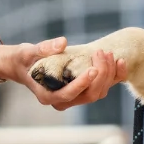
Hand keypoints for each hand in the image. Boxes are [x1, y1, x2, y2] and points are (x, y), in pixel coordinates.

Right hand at [0, 37, 127, 109]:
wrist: (24, 65)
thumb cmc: (25, 59)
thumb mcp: (29, 52)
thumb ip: (44, 49)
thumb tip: (62, 43)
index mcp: (48, 96)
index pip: (69, 94)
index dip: (82, 84)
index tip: (92, 70)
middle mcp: (63, 101)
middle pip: (89, 95)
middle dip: (100, 75)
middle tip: (101, 53)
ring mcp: (75, 97)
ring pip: (99, 92)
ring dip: (108, 74)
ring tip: (108, 53)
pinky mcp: (84, 89)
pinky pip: (103, 87)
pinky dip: (114, 76)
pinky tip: (119, 61)